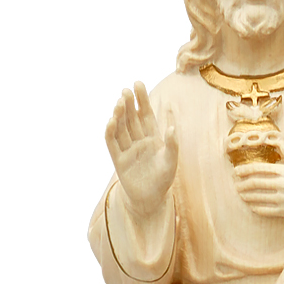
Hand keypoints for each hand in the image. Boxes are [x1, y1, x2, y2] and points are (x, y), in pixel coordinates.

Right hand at [105, 80, 177, 217]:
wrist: (151, 200)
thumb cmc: (163, 180)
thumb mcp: (171, 161)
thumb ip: (172, 144)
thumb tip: (171, 126)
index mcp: (153, 138)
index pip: (146, 114)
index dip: (142, 100)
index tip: (138, 83)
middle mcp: (138, 141)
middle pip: (132, 119)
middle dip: (128, 104)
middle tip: (125, 90)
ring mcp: (127, 150)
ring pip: (121, 128)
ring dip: (119, 115)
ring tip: (119, 103)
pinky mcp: (118, 160)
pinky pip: (112, 144)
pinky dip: (110, 132)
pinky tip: (111, 121)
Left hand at [232, 156, 283, 224]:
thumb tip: (276, 139)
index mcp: (283, 170)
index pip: (257, 169)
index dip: (244, 170)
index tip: (236, 172)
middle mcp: (280, 184)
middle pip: (254, 183)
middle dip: (241, 184)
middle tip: (236, 184)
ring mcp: (282, 199)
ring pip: (256, 197)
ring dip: (246, 195)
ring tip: (241, 194)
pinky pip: (264, 210)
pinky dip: (255, 208)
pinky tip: (251, 206)